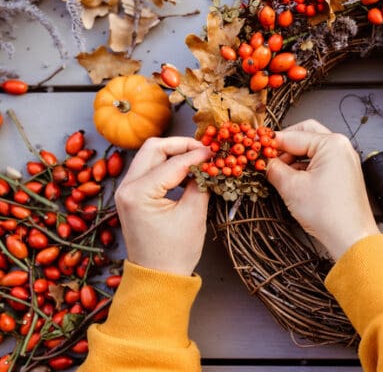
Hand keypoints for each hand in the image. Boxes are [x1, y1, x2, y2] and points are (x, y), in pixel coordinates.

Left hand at [114, 137, 211, 275]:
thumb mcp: (193, 214)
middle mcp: (126, 187)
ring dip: (174, 153)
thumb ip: (201, 182)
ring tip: (198, 160)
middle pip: (153, 148)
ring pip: (149, 155)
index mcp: (138, 193)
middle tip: (205, 149)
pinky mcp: (131, 195)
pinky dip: (167, 165)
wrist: (157, 277)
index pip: (173, 163)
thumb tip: (209, 162)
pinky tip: (186, 172)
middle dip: (181, 145)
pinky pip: (149, 169)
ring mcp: (126, 190)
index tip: (217, 151)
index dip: (198, 154)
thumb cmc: (175, 252)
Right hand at [267, 120, 378, 259]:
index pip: (293, 136)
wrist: (350, 237)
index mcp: (332, 144)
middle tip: (268, 158)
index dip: (271, 143)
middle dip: (285, 146)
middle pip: (305, 135)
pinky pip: (320, 162)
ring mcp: (345, 160)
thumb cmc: (329, 213)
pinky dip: (305, 167)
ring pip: (312, 149)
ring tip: (278, 172)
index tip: (256, 148)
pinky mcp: (344, 173)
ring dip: (294, 157)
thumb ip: (274, 169)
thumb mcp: (291, 187)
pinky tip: (292, 179)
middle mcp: (342, 147)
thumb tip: (264, 161)